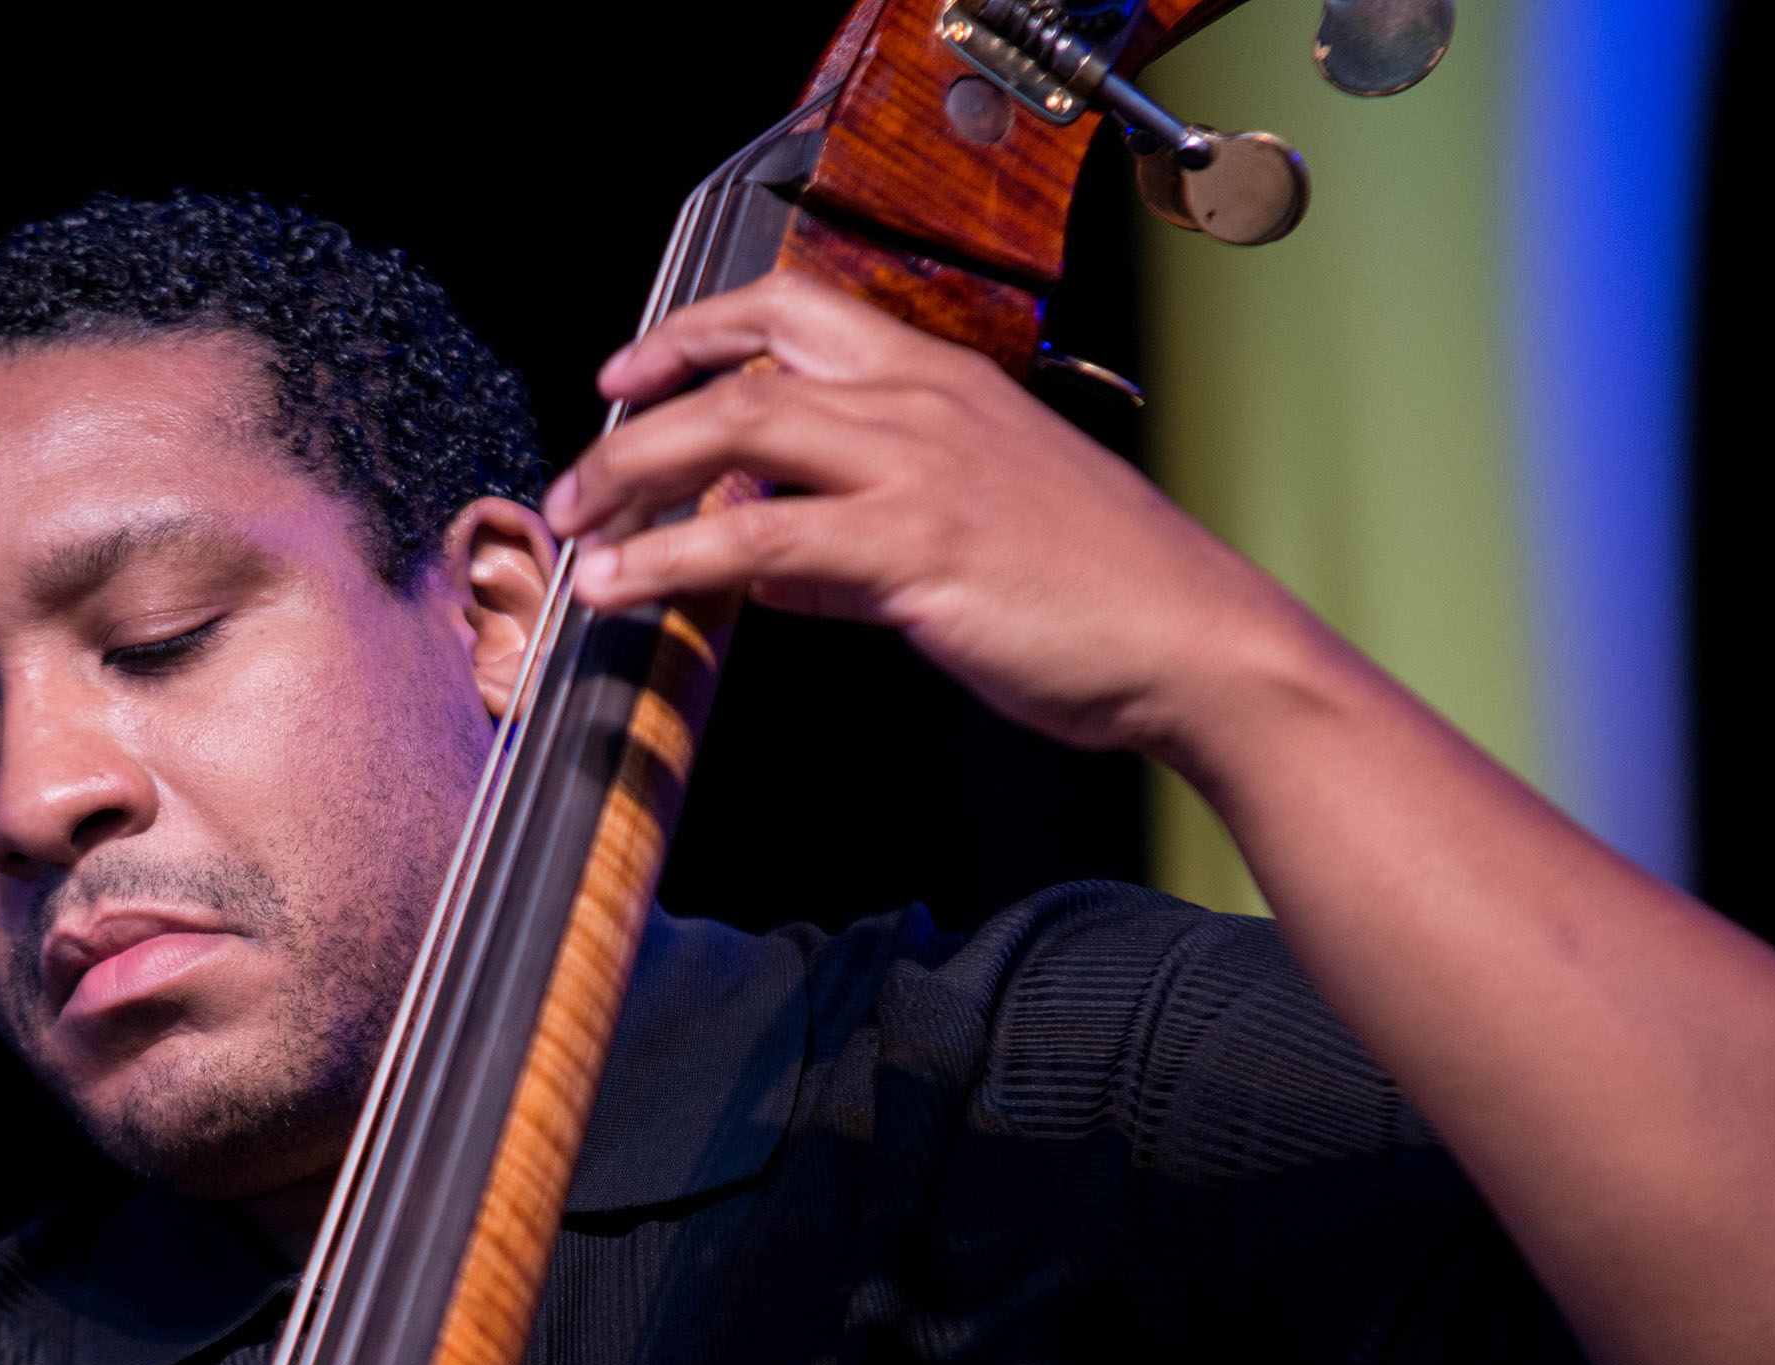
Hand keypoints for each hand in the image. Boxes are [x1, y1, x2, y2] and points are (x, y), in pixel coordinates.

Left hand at [540, 273, 1334, 757]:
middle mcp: (925, 404)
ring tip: (577, 531)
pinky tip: (628, 588)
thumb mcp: (969, 539)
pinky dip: (676, 560)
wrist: (1197, 642)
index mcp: (943, 384)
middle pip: (747, 363)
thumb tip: (763, 566)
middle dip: (642, 411)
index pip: (798, 313)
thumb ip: (853, 545)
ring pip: (739, 432)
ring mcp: (920, 468)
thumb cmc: (1102, 597)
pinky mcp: (914, 546)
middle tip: (579, 469)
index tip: (636, 373)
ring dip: (636, 475)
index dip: (701, 334)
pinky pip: (761, 536)